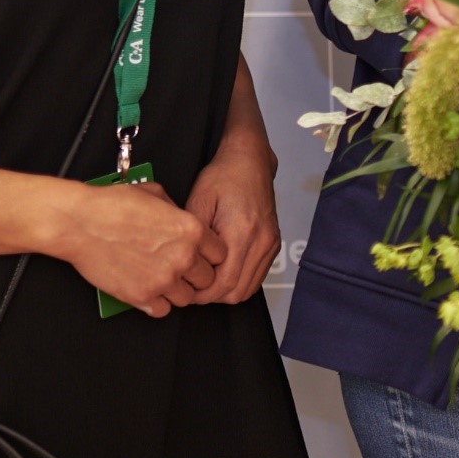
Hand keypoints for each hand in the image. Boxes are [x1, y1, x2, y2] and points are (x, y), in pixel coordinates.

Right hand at [55, 180, 226, 317]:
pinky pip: (163, 310)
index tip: (200, 257)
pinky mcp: (141, 296)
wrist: (80, 222)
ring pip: (188, 298)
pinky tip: (149, 290)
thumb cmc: (112, 205)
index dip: (209, 256)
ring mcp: (163, 280)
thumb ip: (178, 212)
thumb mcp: (156, 194)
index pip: (221, 254)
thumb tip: (182, 221)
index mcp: (192, 230)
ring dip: (178, 291)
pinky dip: (157, 303)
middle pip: (207, 279)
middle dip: (196, 275)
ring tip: (163, 280)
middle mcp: (183, 257)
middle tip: (181, 269)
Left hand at [183, 133, 280, 303]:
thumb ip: (194, 238)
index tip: (185, 289)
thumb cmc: (223, 176)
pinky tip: (223, 273)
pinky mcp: (273, 244)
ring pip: (249, 289)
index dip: (202, 294)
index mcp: (242, 233)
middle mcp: (261, 242)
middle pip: (237, 292)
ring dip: (226, 291)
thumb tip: (185, 266)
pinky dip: (240, 282)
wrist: (250, 161)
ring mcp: (270, 244)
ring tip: (206, 280)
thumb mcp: (198, 202)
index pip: (224, 283)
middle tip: (192, 287)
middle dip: (212, 296)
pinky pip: (257, 277)